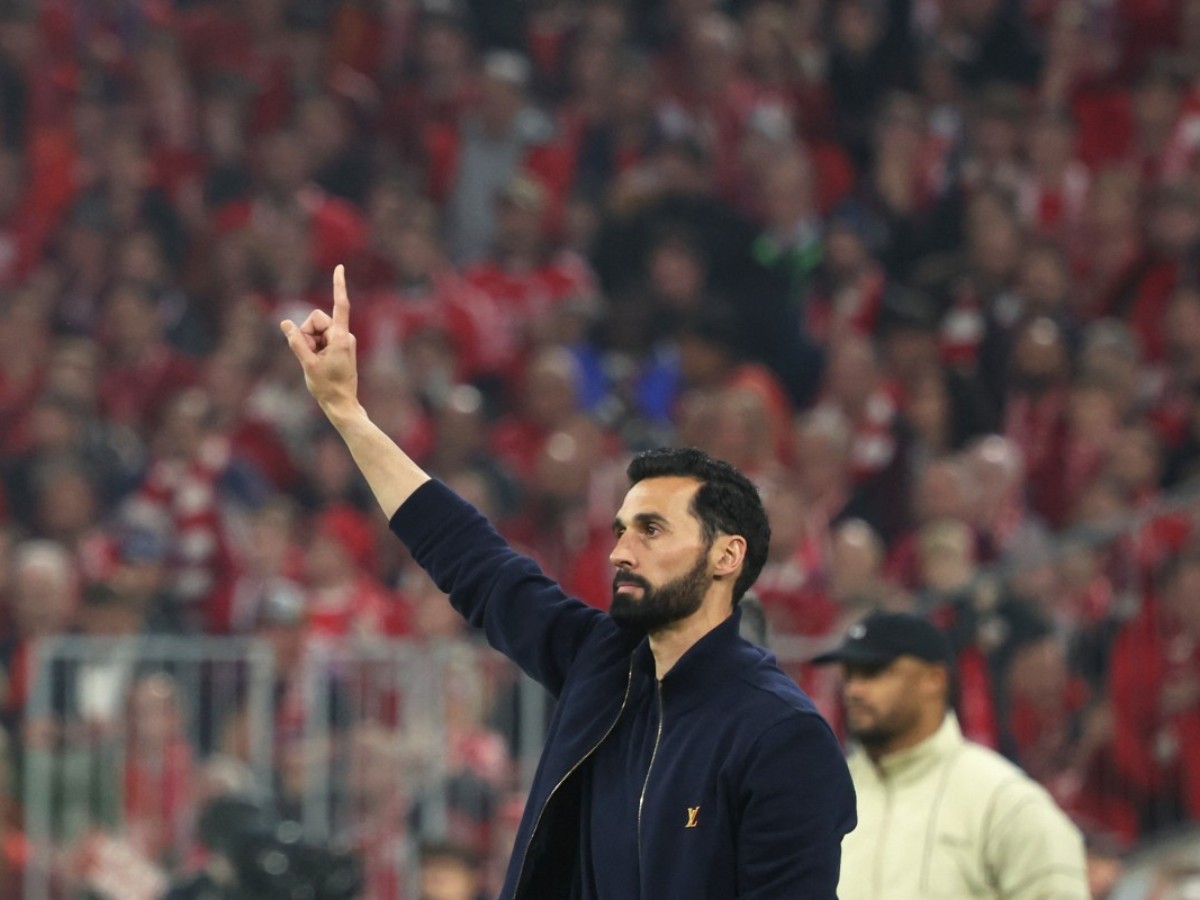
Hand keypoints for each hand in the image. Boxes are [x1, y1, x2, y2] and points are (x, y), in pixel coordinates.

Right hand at [281, 265, 359, 417]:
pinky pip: (319, 340)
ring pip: (315, 331)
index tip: (339, 267)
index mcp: (341, 337)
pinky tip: (317, 364)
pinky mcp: (339, 347)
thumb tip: (285, 323)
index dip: (338, 285)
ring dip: (309, 343)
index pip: (340, 305)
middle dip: (307, 333)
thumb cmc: (327, 386)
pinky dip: (313, 348)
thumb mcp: (307, 363)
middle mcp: (344, 336)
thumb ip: (295, 341)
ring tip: (315, 363)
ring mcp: (342, 342)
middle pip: (316, 320)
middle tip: (309, 356)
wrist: (341, 403)